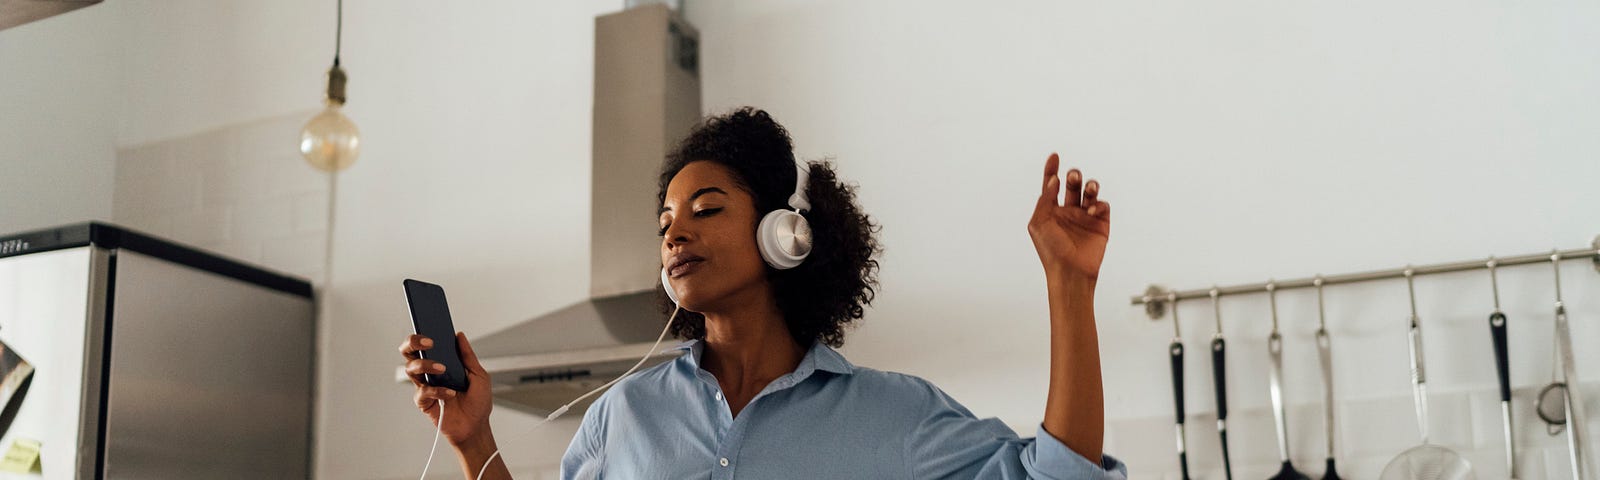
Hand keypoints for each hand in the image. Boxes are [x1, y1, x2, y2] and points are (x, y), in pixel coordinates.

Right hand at [400, 332, 494, 446]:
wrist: (476, 426)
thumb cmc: (478, 402)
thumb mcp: (479, 375)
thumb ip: (468, 356)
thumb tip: (459, 335)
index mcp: (442, 362)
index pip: (425, 345)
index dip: (422, 334)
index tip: (430, 325)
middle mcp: (430, 372)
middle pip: (410, 353)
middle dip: (413, 343)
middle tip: (428, 343)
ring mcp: (425, 386)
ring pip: (411, 369)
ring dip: (426, 365)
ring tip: (443, 368)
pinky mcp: (424, 402)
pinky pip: (423, 391)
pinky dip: (437, 391)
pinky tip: (450, 393)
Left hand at [1027, 153, 1109, 280]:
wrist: (1070, 271)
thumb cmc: (1051, 250)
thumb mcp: (1039, 223)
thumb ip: (1045, 199)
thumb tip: (1053, 179)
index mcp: (1051, 210)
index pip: (1051, 185)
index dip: (1052, 170)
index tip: (1054, 156)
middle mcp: (1068, 211)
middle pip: (1072, 185)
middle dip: (1074, 176)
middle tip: (1072, 177)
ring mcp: (1085, 216)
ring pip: (1089, 191)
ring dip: (1089, 185)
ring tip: (1087, 189)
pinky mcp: (1101, 223)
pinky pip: (1102, 205)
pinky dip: (1098, 204)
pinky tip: (1091, 212)